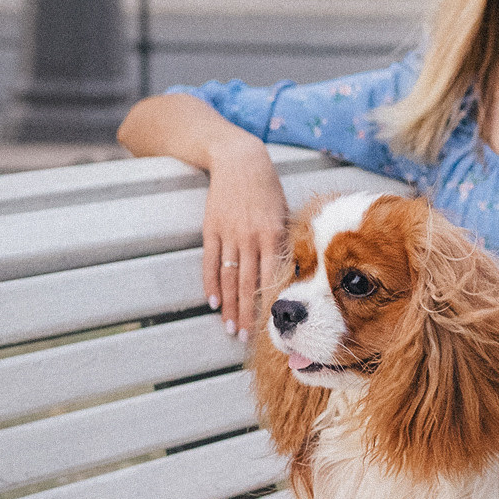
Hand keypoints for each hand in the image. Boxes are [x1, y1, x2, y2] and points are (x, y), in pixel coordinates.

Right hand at [200, 136, 289, 340]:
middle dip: (248, 314)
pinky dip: (211, 284)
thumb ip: (284, 243)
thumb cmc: (267, 189)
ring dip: (229, 306)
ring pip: (229, 278)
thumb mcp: (284, 213)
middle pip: (249, 284)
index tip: (271, 325)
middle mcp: (252, 237)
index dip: (270, 304)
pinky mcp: (212, 229)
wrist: (239, 161)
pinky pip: (210, 262)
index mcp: (274, 234)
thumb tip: (289, 274)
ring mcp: (230, 234)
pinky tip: (213, 302)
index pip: (272, 278)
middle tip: (247, 338)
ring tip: (230, 328)